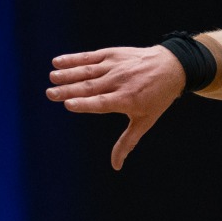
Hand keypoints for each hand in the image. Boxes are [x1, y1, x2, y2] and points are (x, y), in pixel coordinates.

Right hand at [47, 45, 185, 169]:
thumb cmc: (157, 98)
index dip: (85, 104)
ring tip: (52, 77)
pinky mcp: (112, 54)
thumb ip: (127, 142)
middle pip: (90, 87)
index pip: (102, 103)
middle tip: (50, 94)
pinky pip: (90, 57)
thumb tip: (116, 166)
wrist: (171, 67)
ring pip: (88, 71)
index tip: (69, 105)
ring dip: (68, 74)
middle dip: (69, 90)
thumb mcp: (145, 121)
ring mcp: (115, 66)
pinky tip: (57, 62)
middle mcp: (119, 82)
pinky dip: (73, 59)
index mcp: (127, 99)